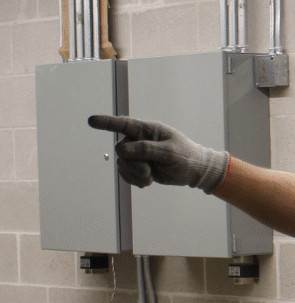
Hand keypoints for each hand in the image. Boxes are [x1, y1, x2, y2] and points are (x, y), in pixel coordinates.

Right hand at [88, 114, 230, 193]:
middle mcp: (139, 139)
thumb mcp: (170, 153)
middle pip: (121, 150)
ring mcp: (137, 153)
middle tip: (148, 171)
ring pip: (122, 164)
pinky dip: (134, 180)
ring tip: (150, 177)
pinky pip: (125, 174)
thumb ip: (147, 149)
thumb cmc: (186, 157)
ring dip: (134, 174)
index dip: (106, 123)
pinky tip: (147, 182)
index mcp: (148, 130)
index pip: (124, 124)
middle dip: (133, 164)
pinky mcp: (138, 166)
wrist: (194, 171)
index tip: (91, 121)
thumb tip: (123, 150)